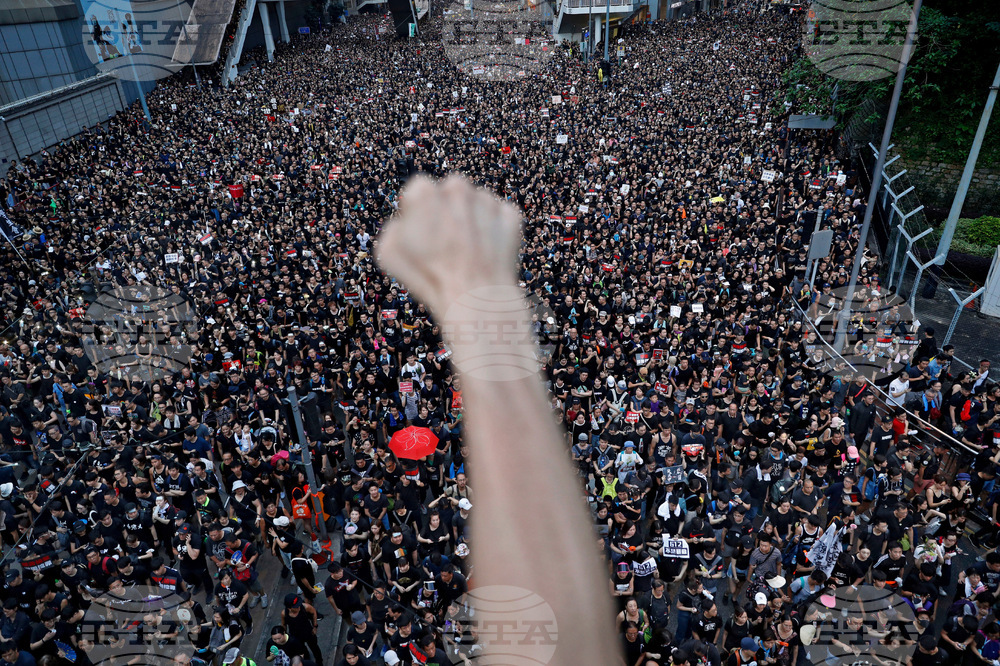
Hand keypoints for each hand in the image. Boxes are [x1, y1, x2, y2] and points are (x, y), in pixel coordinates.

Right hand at [376, 175, 521, 319]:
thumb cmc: (429, 278)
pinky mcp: (510, 215)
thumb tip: (404, 222)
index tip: (422, 232)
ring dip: (473, 219)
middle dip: (448, 210)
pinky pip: (500, 216)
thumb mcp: (389, 253)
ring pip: (477, 203)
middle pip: (451, 192)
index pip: (419, 190)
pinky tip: (487, 252)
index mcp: (424, 192)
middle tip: (447, 241)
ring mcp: (486, 200)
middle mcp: (457, 188)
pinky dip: (495, 230)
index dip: (419, 212)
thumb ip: (393, 228)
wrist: (475, 299)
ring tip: (468, 251)